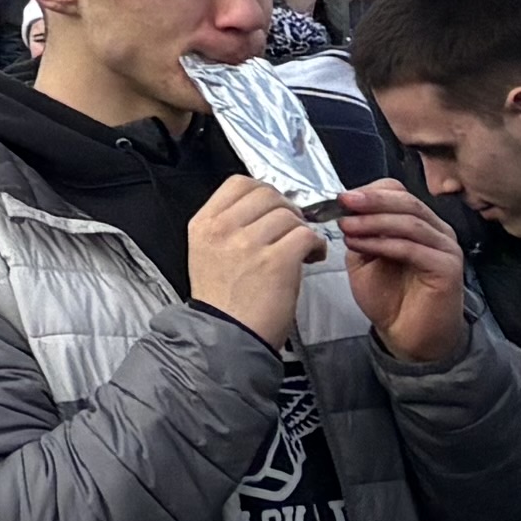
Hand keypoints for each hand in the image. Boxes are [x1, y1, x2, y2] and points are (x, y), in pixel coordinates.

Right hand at [185, 179, 317, 352]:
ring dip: (303, 229)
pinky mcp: (276, 261)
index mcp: (203, 224)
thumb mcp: (208, 254)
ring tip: (303, 247)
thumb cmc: (223, 303)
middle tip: (292, 227)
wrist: (228, 337)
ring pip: (289, 215)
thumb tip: (264, 212)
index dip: (264, 192)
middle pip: (267, 194)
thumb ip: (227, 227)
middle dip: (287, 208)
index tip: (273, 208)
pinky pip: (306, 235)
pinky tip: (312, 257)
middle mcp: (222, 228)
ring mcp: (248, 243)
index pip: (239, 183)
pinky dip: (316, 245)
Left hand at [329, 173, 478, 365]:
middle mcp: (437, 231)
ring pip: (409, 221)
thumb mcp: (364, 257)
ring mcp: (445, 248)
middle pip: (406, 201)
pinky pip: (413, 248)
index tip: (340, 197)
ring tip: (346, 225)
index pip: (397, 192)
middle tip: (343, 202)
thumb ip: (359, 232)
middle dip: (371, 200)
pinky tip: (359, 244)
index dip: (369, 191)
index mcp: (419, 223)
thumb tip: (343, 210)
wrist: (406, 336)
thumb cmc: (388, 297)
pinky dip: (383, 243)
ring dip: (373, 221)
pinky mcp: (447, 268)